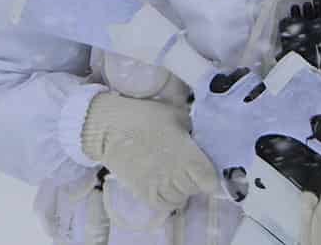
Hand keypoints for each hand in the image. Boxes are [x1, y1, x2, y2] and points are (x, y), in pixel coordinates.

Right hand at [80, 93, 218, 213]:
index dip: (209, 174)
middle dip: (194, 178)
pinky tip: (163, 183)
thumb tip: (197, 140)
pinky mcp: (144, 193)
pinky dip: (167, 197)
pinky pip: (165, 205)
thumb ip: (192, 130)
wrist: (110, 127)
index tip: (204, 166)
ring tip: (172, 173)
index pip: (210, 181)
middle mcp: (176, 175)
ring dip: (180, 188)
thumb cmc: (144, 116)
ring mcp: (159, 186)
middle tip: (185, 164)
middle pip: (196, 189)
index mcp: (188, 155)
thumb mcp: (176, 114)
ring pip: (181, 198)